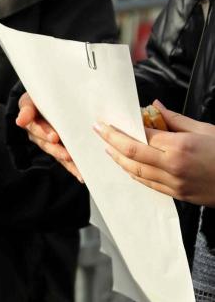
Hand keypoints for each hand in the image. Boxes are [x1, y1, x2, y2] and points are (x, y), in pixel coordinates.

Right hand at [15, 92, 82, 181]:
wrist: (46, 99)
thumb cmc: (40, 97)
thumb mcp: (30, 100)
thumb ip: (27, 110)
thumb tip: (19, 121)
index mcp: (31, 122)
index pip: (36, 128)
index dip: (44, 132)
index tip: (54, 137)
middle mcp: (38, 135)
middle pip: (46, 144)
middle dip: (57, 150)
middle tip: (67, 155)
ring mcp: (48, 143)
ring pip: (56, 153)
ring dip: (66, 162)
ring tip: (77, 170)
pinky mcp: (58, 147)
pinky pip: (64, 159)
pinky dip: (72, 168)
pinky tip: (81, 176)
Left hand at [96, 100, 214, 206]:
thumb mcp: (206, 129)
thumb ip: (176, 120)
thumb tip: (154, 107)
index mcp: (180, 146)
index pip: (142, 136)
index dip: (121, 129)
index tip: (107, 122)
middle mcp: (172, 166)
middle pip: (131, 153)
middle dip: (111, 141)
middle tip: (98, 131)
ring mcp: (173, 183)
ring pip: (135, 171)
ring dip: (118, 159)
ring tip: (107, 148)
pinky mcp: (176, 194)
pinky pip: (147, 183)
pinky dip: (133, 173)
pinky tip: (126, 165)